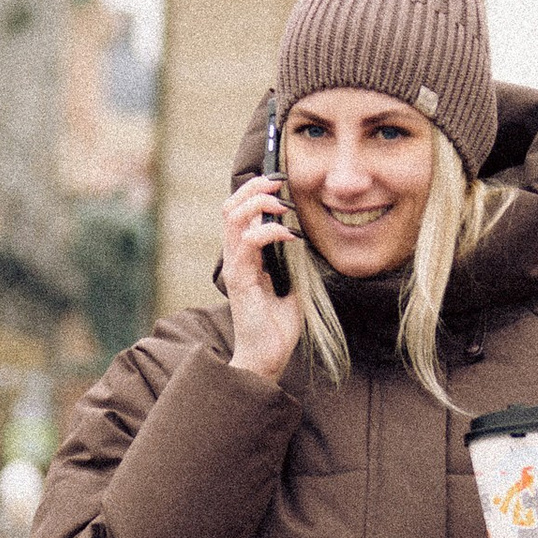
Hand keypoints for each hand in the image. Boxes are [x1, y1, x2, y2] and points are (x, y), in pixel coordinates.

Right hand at [223, 172, 304, 376]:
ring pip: (233, 219)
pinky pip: (248, 243)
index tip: (280, 182)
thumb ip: (292, 258)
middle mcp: (235, 258)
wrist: (268, 356)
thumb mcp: (292, 282)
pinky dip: (269, 231)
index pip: (240, 212)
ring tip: (283, 204)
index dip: (255, 191)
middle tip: (279, 183)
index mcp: (244, 256)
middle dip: (254, 188)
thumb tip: (306, 235)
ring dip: (259, 203)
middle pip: (230, 207)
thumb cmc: (278, 323)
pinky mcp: (240, 281)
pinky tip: (289, 235)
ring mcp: (235, 268)